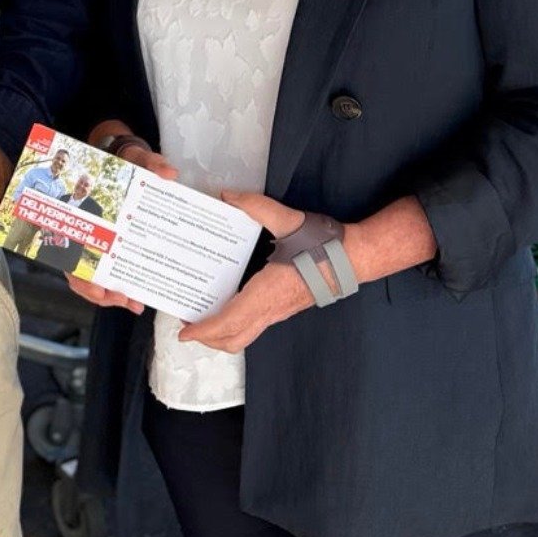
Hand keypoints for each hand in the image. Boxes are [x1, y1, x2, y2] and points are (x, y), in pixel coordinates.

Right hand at [65, 126, 177, 313]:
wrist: (123, 161)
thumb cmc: (125, 162)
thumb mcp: (136, 160)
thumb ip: (151, 163)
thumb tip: (168, 173)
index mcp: (83, 211)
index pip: (71, 249)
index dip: (82, 275)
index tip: (99, 288)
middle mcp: (83, 230)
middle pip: (79, 272)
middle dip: (100, 293)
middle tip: (125, 300)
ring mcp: (94, 239)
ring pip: (91, 277)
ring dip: (109, 295)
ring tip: (133, 303)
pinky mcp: (108, 243)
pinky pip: (106, 271)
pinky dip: (117, 285)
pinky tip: (134, 294)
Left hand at [177, 191, 310, 349]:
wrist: (352, 259)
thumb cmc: (323, 245)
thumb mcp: (288, 220)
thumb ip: (255, 206)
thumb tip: (227, 197)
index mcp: (266, 293)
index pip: (230, 321)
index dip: (205, 330)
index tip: (185, 332)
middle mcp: (270, 309)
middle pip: (233, 339)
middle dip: (207, 338)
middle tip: (187, 324)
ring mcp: (277, 312)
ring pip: (244, 337)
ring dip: (221, 334)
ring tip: (203, 317)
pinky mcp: (282, 309)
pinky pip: (253, 326)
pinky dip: (234, 325)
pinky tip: (227, 305)